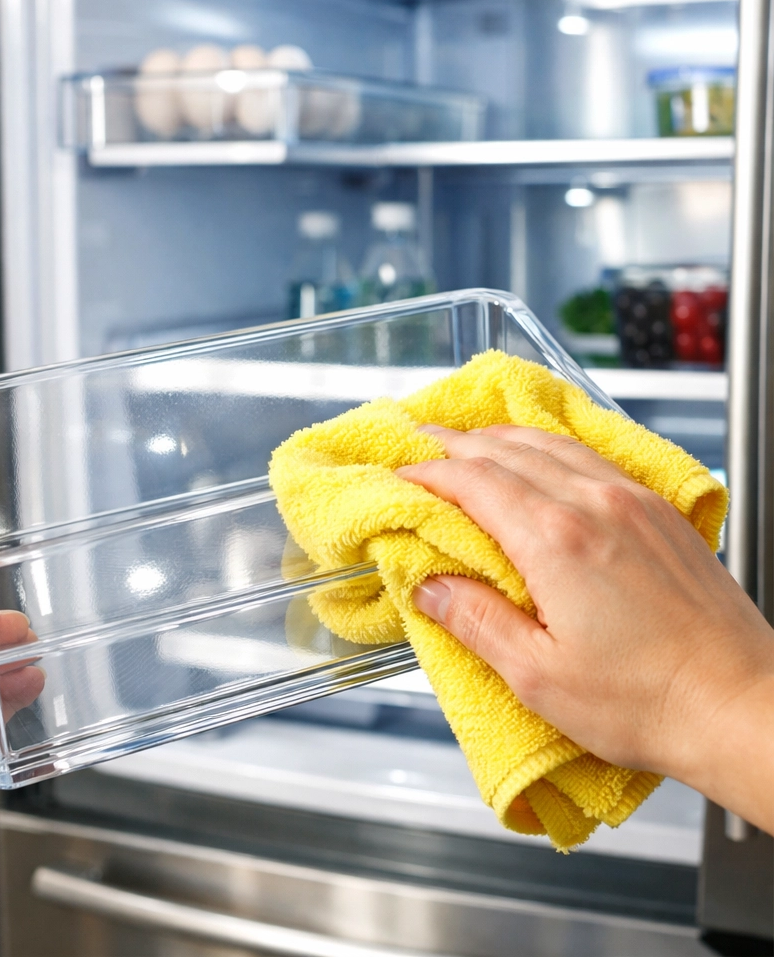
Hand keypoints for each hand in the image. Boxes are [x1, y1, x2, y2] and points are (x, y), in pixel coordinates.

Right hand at [398, 425, 773, 831]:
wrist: (743, 705)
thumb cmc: (651, 700)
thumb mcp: (539, 675)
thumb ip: (475, 621)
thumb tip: (429, 588)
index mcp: (557, 540)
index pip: (473, 480)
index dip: (429, 473)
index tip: (402, 476)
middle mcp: (596, 504)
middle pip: (507, 449)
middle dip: (455, 444)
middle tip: (420, 444)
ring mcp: (633, 501)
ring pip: (550, 443)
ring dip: (500, 437)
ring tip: (469, 441)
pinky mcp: (659, 512)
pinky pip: (590, 455)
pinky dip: (548, 446)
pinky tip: (541, 455)